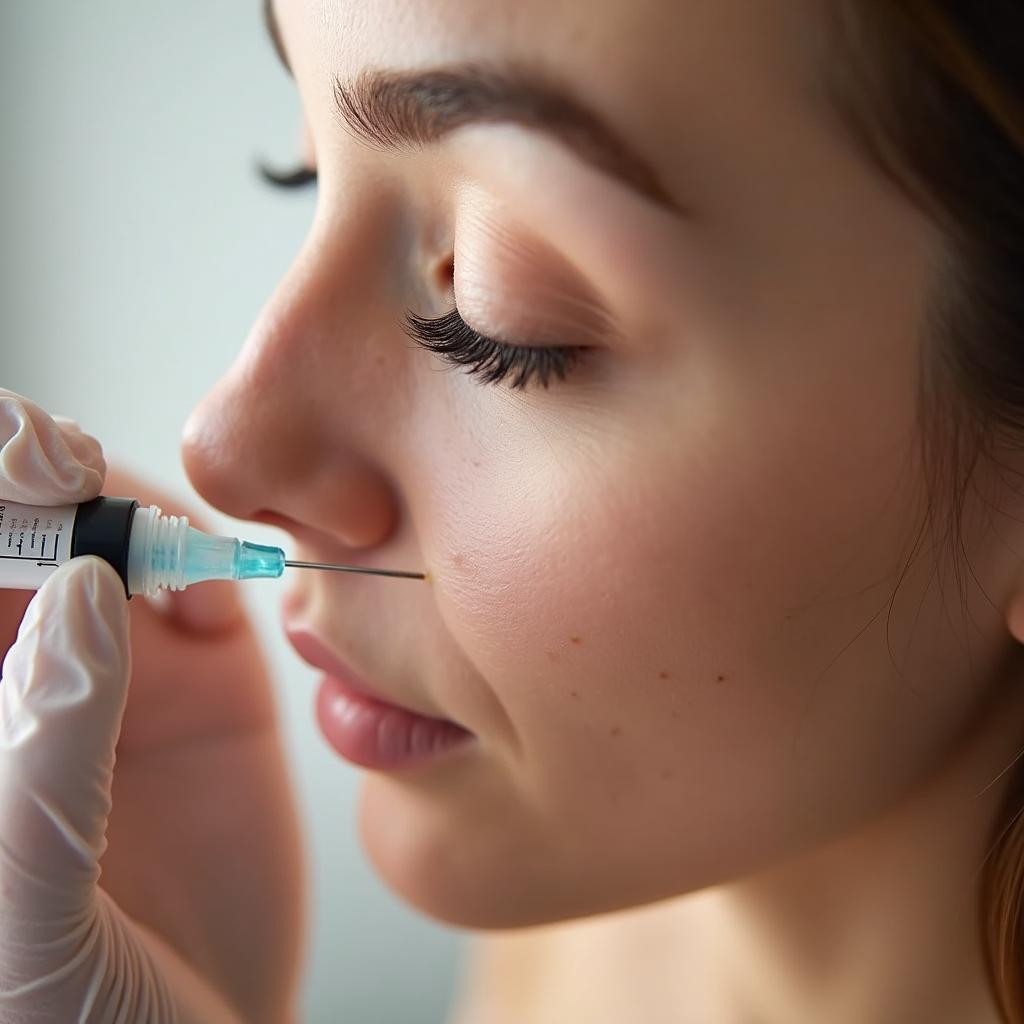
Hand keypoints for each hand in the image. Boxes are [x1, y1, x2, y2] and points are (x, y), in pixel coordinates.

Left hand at [0, 390, 304, 1022]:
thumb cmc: (59, 1021)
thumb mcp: (17, 897)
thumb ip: (42, 741)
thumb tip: (84, 587)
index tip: (11, 483)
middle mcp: (25, 675)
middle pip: (15, 526)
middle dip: (28, 476)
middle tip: (60, 474)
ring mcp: (121, 674)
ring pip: (109, 531)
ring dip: (123, 503)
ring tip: (150, 541)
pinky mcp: (215, 684)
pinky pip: (208, 584)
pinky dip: (211, 560)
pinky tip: (211, 600)